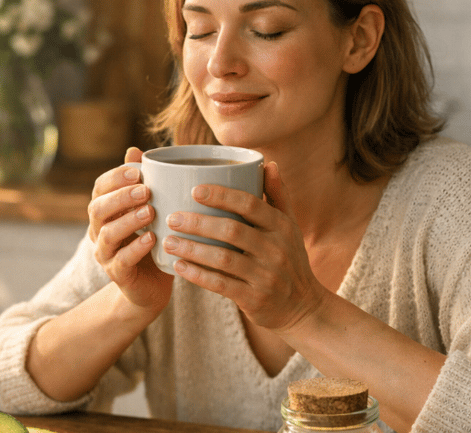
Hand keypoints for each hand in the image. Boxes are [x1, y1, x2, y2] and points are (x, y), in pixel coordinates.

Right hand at [87, 147, 173, 310]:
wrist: (153, 285)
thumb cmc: (153, 240)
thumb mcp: (151, 209)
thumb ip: (142, 183)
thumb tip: (135, 150)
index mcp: (105, 211)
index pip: (100, 188)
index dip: (115, 177)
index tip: (138, 170)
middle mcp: (98, 231)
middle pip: (98, 209)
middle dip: (121, 197)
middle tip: (146, 190)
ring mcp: (105, 254)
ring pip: (108, 234)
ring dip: (129, 220)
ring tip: (151, 211)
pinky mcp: (117, 274)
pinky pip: (122, 260)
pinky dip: (136, 248)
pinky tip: (152, 239)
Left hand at [162, 162, 327, 330]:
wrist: (303, 307)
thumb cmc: (290, 259)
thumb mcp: (290, 227)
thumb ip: (278, 195)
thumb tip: (268, 163)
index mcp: (281, 226)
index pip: (250, 204)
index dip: (222, 195)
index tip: (195, 190)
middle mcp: (276, 250)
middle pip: (232, 230)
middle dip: (198, 223)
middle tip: (172, 217)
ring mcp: (266, 276)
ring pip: (223, 259)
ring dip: (192, 249)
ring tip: (168, 242)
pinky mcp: (254, 299)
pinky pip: (221, 285)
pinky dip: (198, 275)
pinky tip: (178, 267)